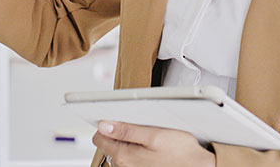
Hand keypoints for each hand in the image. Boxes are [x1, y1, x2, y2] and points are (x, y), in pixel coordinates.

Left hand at [92, 121, 215, 166]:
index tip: (116, 119)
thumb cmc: (180, 152)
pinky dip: (135, 151)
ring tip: (147, 139)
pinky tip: (149, 148)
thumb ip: (126, 130)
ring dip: (128, 143)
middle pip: (108, 144)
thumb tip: (104, 125)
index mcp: (124, 156)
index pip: (99, 138)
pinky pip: (128, 159)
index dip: (107, 125)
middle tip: (139, 128)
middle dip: (118, 134)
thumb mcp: (154, 134)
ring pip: (118, 151)